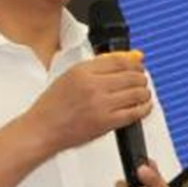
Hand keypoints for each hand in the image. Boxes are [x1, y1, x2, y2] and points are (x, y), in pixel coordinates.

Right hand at [27, 53, 152, 154]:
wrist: (42, 129)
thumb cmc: (53, 106)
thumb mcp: (71, 76)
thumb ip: (100, 66)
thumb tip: (131, 56)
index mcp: (82, 71)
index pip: (119, 60)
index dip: (134, 62)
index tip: (138, 65)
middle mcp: (93, 86)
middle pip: (132, 76)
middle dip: (141, 78)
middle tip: (141, 80)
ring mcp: (101, 104)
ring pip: (137, 93)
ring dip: (145, 92)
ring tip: (143, 94)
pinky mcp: (106, 122)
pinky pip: (135, 113)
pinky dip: (144, 108)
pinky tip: (143, 107)